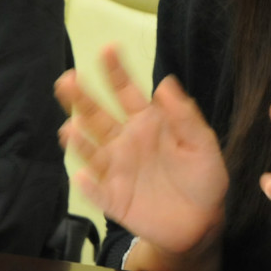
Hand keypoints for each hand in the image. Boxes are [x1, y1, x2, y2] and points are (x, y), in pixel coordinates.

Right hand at [55, 45, 226, 255]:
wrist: (202, 222)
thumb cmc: (203, 177)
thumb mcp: (202, 144)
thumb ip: (185, 116)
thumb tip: (165, 82)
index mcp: (147, 123)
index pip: (126, 92)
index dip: (116, 71)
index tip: (107, 48)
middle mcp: (126, 142)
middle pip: (97, 116)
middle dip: (81, 98)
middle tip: (67, 79)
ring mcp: (117, 170)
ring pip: (91, 151)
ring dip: (79, 140)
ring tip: (70, 128)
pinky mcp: (114, 199)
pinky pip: (97, 191)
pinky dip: (88, 186)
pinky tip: (81, 177)